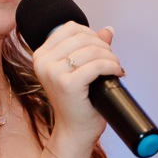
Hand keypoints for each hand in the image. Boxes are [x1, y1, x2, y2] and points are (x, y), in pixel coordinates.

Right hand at [32, 21, 124, 143]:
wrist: (74, 130)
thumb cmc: (76, 102)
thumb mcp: (79, 70)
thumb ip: (90, 47)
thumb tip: (108, 30)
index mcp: (40, 56)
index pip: (70, 28)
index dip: (91, 33)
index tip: (101, 47)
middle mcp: (43, 62)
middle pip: (82, 37)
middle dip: (103, 46)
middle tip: (111, 60)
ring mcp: (54, 73)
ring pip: (92, 50)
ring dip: (110, 56)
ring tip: (115, 67)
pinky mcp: (68, 84)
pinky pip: (97, 66)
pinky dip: (112, 66)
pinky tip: (117, 73)